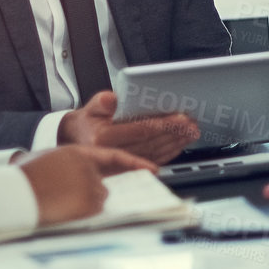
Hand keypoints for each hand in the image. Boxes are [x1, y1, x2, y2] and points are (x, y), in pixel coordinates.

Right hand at [18, 144, 156, 225]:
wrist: (15, 193)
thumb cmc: (23, 178)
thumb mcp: (46, 158)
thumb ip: (67, 162)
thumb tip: (72, 174)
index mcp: (78, 152)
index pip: (114, 157)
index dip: (134, 163)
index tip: (151, 169)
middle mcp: (89, 168)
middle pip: (102, 185)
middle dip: (88, 193)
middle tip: (69, 197)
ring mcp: (91, 185)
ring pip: (97, 199)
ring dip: (82, 204)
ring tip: (58, 200)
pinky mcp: (89, 202)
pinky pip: (92, 211)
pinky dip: (80, 214)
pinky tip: (62, 208)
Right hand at [58, 90, 199, 163]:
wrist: (76, 142)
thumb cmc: (86, 123)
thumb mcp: (90, 107)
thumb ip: (101, 102)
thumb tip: (112, 99)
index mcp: (104, 137)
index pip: (140, 129)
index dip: (163, 124)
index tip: (181, 118)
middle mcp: (113, 153)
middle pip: (151, 142)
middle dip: (175, 133)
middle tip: (192, 125)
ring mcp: (121, 163)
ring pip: (154, 153)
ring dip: (176, 143)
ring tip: (191, 134)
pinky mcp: (128, 169)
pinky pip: (152, 160)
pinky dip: (168, 153)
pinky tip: (179, 146)